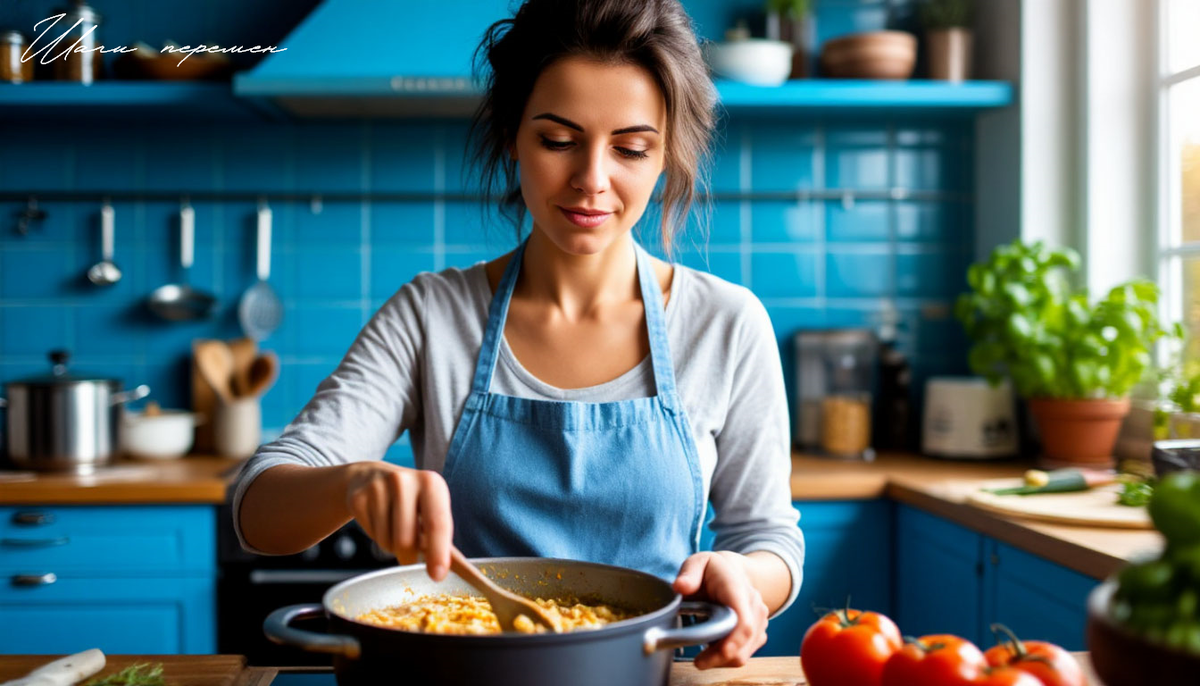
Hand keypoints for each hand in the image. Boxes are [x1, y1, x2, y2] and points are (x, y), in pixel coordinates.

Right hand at [343, 462, 452, 580]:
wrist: (370, 477)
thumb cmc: (410, 501)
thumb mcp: (430, 509)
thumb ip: (442, 538)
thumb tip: (459, 571)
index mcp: (431, 483)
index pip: (437, 523)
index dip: (438, 552)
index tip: (438, 576)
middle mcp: (404, 481)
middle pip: (407, 540)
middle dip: (409, 556)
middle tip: (410, 553)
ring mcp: (378, 488)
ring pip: (387, 542)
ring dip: (392, 547)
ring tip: (393, 528)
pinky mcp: (359, 498)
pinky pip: (370, 535)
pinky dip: (377, 537)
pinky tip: (379, 520)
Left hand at [672, 551, 769, 668]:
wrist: (733, 572)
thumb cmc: (711, 570)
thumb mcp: (697, 563)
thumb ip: (689, 573)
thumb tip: (680, 586)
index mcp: (737, 588)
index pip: (743, 619)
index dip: (733, 640)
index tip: (715, 654)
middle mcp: (754, 604)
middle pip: (744, 641)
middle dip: (720, 657)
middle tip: (698, 661)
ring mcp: (760, 620)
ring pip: (744, 652)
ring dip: (722, 659)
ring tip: (703, 654)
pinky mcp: (759, 633)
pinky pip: (745, 654)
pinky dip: (728, 658)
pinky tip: (714, 649)